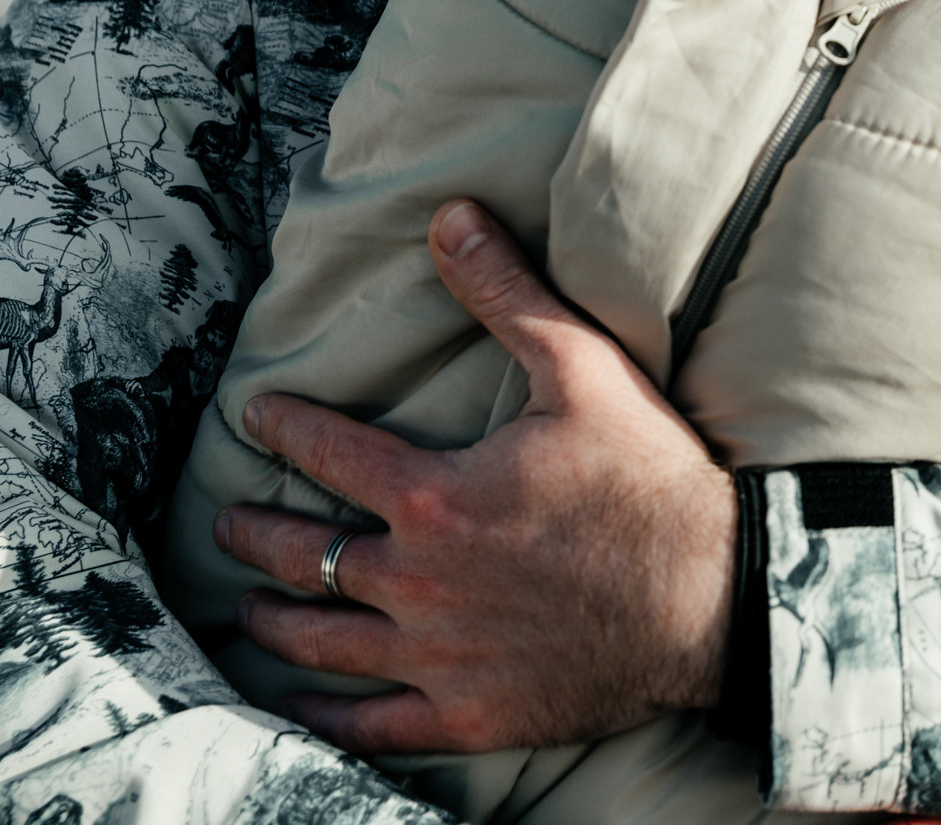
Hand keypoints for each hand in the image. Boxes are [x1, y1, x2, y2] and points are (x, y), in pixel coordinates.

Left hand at [215, 199, 737, 753]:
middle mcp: (417, 581)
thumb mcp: (583, 366)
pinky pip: (373, 724)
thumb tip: (449, 216)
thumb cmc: (650, 480)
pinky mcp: (470, 714)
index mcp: (433, 497)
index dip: (282, 429)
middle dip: (254, 534)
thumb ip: (506, 293)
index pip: (328, 453)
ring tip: (248, 607)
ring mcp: (438, 656)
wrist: (715, 598)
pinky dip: (327, 716)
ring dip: (274, 620)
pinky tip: (302, 706)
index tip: (254, 417)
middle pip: (303, 556)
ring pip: (323, 641)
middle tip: (226, 524)